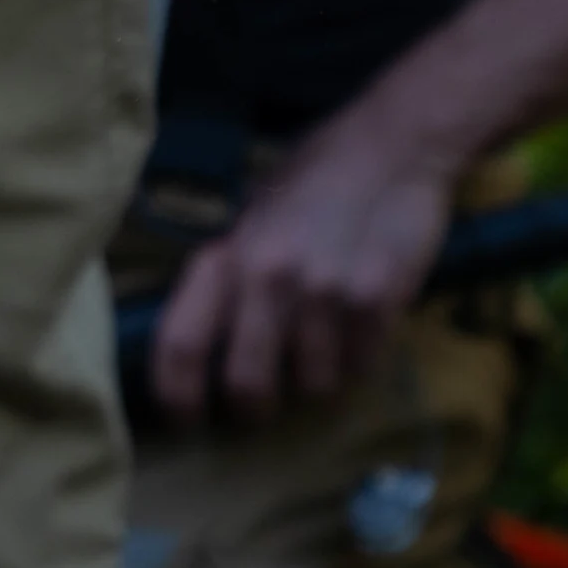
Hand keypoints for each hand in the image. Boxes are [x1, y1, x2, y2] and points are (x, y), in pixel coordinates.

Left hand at [151, 110, 458, 424]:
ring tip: (322, 343)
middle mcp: (270, 278)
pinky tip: (359, 326)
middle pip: (246, 385)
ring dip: (316, 379)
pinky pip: (362, 366)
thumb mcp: (250, 220)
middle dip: (252, 408)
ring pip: (314, 385)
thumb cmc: (311, 182)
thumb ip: (230, 276)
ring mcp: (327, 293)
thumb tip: (203, 343)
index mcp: (227, 256)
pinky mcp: (380, 301)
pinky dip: (359, 360)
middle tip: (259, 406)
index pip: (180, 341)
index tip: (184, 419)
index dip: (175, 395)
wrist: (392, 148)